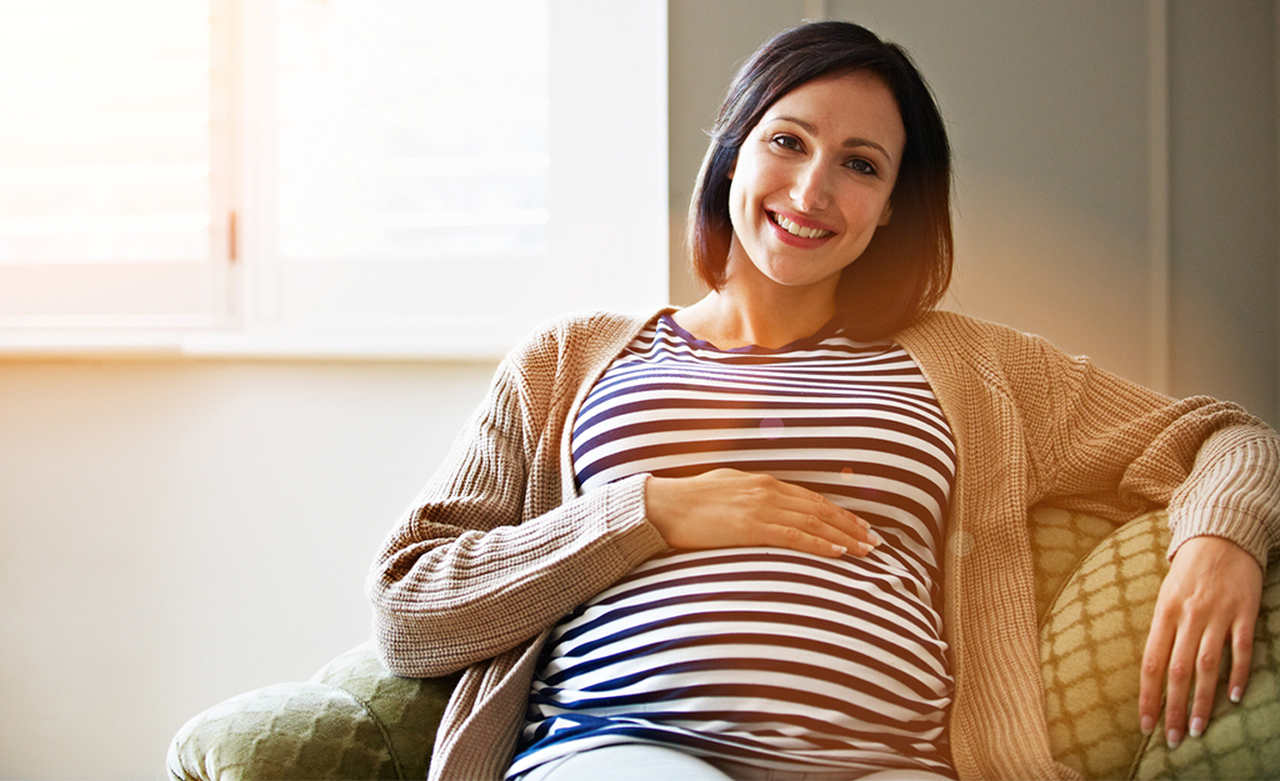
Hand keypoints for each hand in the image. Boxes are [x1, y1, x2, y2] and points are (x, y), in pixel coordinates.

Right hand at [643, 468, 882, 556]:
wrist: (662, 506)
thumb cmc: (687, 501)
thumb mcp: (724, 489)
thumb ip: (748, 496)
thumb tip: (763, 507)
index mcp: (762, 481)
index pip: (810, 498)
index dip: (838, 512)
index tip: (859, 525)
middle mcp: (767, 490)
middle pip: (819, 508)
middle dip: (850, 525)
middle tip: (875, 541)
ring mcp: (760, 507)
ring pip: (813, 522)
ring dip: (843, 537)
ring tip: (865, 550)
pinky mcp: (750, 526)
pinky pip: (793, 536)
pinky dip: (819, 544)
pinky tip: (838, 553)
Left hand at [1139, 535, 1261, 747]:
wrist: (1220, 535)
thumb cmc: (1189, 571)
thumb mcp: (1166, 596)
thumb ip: (1163, 630)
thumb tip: (1155, 669)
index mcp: (1164, 613)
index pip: (1150, 662)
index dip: (1148, 696)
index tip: (1146, 724)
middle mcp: (1188, 616)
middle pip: (1177, 671)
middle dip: (1174, 708)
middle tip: (1174, 739)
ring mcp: (1217, 614)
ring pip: (1207, 665)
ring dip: (1203, 701)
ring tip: (1198, 728)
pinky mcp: (1244, 612)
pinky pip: (1241, 648)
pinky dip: (1238, 674)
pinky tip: (1234, 697)